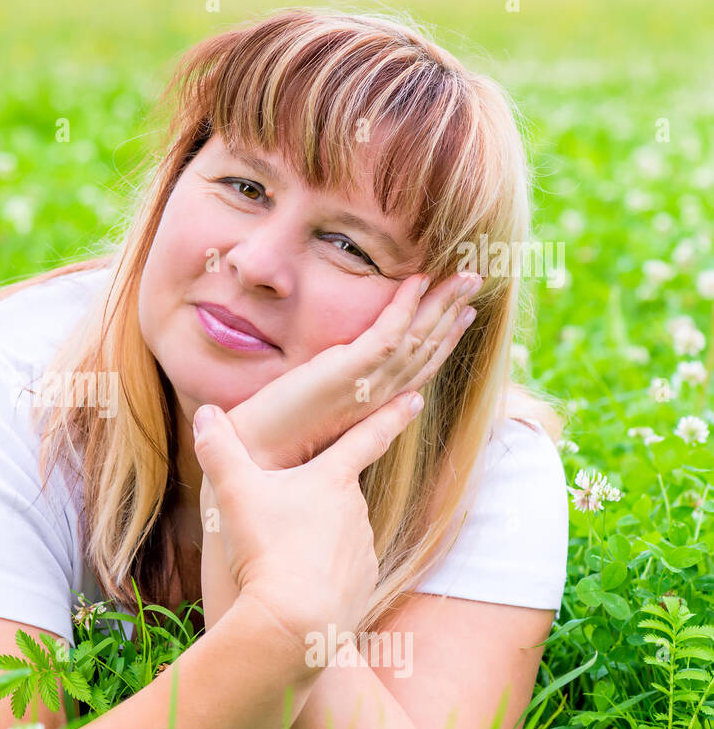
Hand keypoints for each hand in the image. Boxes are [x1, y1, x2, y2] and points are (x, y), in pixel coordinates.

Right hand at [194, 390, 424, 645]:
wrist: (294, 623)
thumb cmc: (265, 550)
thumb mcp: (232, 494)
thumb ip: (218, 451)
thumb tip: (205, 413)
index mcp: (331, 479)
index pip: (366, 436)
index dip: (389, 414)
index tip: (415, 399)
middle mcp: (357, 509)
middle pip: (335, 492)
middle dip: (313, 497)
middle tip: (279, 514)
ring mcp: (363, 548)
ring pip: (336, 532)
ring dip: (314, 537)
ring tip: (279, 556)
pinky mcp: (363, 584)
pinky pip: (341, 569)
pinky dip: (322, 572)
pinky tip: (296, 584)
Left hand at [229, 270, 480, 470]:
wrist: (254, 452)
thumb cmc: (276, 431)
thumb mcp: (317, 403)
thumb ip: (338, 386)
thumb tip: (342, 367)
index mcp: (373, 405)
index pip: (419, 369)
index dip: (445, 339)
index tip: (464, 312)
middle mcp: (377, 398)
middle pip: (427, 351)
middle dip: (453, 315)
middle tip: (474, 283)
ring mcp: (364, 387)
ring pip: (417, 340)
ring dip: (442, 305)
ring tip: (464, 276)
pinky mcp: (345, 374)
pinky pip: (386, 334)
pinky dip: (404, 305)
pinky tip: (417, 280)